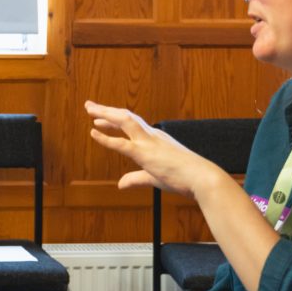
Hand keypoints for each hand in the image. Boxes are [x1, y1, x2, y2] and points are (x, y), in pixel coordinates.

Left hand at [85, 100, 217, 198]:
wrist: (202, 178)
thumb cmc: (184, 178)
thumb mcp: (154, 178)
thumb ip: (136, 179)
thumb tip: (121, 184)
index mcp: (156, 138)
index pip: (132, 124)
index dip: (114, 120)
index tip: (99, 119)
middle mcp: (152, 135)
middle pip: (126, 117)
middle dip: (106, 110)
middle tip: (89, 106)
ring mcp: (149, 143)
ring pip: (124, 121)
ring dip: (106, 114)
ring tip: (90, 109)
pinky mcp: (145, 154)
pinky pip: (122, 144)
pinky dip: (106, 138)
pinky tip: (93, 133)